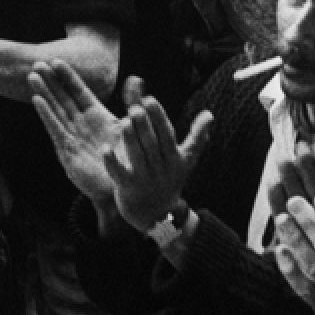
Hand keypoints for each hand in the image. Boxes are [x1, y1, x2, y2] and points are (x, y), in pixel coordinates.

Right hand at [28, 60, 126, 203]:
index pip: (80, 92)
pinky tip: (37, 100)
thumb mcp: (131, 127)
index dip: (68, 77)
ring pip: (56, 110)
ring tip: (32, 76)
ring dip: (45, 93)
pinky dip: (47, 114)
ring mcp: (72, 137)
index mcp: (97, 116)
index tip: (56, 61)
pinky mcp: (67, 151)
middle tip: (37, 63)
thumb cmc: (126, 159)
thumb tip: (136, 79)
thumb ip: (132, 103)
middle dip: (51, 81)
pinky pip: (56, 129)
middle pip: (63, 98)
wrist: (120, 188)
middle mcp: (82, 124)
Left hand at [102, 90, 212, 232]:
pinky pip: (119, 174)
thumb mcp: (186, 160)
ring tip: (124, 122)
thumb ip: (196, 136)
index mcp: (174, 158)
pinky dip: (112, 162)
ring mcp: (144, 178)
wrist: (158, 215)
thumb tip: (210, 114)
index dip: (158, 117)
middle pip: (152, 144)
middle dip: (144, 125)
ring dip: (131, 139)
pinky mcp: (128, 188)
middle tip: (135, 107)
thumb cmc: (171, 180)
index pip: (166, 135)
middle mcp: (160, 168)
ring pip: (137, 156)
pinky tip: (105, 148)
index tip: (149, 100)